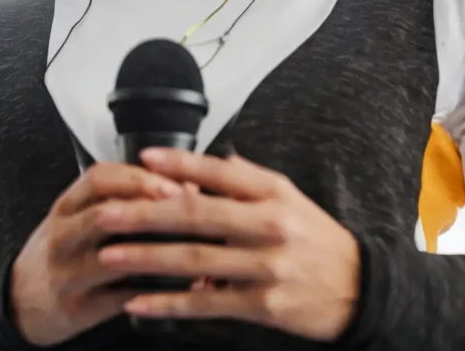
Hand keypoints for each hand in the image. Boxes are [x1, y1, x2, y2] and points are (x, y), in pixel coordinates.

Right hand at [9, 162, 182, 345]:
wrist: (20, 300)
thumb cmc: (60, 250)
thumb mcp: (77, 215)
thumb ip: (121, 197)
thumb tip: (181, 184)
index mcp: (66, 206)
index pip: (98, 178)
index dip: (138, 177)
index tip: (172, 181)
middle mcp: (62, 236)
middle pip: (105, 212)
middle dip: (151, 209)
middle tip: (189, 208)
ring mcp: (67, 273)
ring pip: (113, 257)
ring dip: (157, 251)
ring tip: (192, 248)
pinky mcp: (77, 307)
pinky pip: (119, 297)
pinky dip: (153, 292)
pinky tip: (180, 286)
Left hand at [93, 149, 361, 341]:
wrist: (357, 287)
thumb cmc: (315, 237)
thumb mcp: (289, 196)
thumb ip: (246, 178)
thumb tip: (207, 161)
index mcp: (272, 193)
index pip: (220, 172)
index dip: (180, 165)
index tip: (144, 160)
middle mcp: (268, 226)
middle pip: (197, 216)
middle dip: (145, 214)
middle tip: (107, 212)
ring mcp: (265, 267)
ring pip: (195, 260)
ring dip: (147, 258)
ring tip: (110, 254)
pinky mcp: (262, 305)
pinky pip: (206, 304)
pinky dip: (170, 304)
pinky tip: (139, 303)